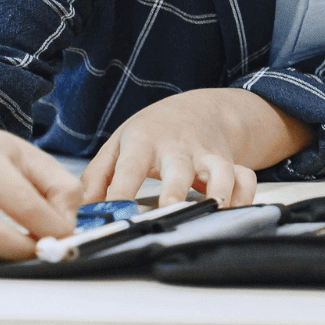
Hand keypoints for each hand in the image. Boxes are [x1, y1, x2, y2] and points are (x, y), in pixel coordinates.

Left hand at [79, 89, 311, 207]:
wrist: (199, 109)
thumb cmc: (153, 132)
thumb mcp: (118, 144)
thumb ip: (96, 178)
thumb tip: (78, 212)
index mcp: (145, 141)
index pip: (129, 166)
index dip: (120, 190)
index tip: (111, 213)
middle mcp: (179, 148)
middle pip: (179, 167)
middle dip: (176, 189)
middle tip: (170, 210)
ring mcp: (208, 155)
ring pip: (221, 171)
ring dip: (219, 192)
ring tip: (212, 213)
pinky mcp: (230, 163)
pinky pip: (246, 178)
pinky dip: (245, 197)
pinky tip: (234, 215)